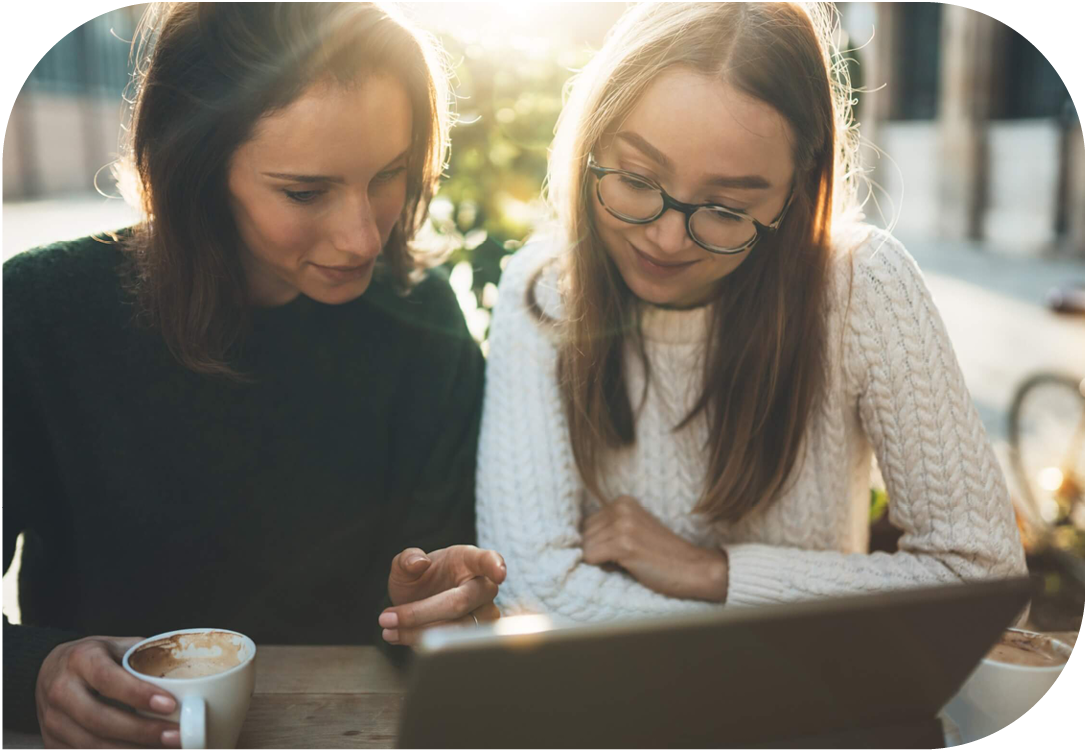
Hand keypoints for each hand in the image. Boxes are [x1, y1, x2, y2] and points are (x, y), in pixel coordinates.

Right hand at [36, 635, 179, 748]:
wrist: (50, 671)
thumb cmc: (94, 657)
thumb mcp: (117, 646)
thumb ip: (144, 659)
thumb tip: (188, 676)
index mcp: (80, 660)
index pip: (109, 680)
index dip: (138, 694)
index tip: (170, 705)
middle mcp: (60, 691)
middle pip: (100, 719)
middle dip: (141, 731)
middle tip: (175, 736)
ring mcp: (52, 722)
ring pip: (92, 745)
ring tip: (165, 748)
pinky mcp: (52, 744)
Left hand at [380, 545, 506, 646]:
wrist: (417, 602)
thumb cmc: (419, 579)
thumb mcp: (405, 565)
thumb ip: (407, 558)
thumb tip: (419, 562)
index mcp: (470, 560)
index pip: (487, 560)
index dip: (494, 565)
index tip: (499, 572)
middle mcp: (482, 587)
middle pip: (460, 602)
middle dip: (420, 613)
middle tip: (386, 617)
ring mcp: (483, 614)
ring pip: (458, 629)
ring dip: (419, 632)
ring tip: (389, 629)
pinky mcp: (475, 638)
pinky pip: (453, 645)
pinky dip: (422, 643)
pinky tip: (399, 636)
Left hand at [582, 496, 728, 601]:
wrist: (693, 568)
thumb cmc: (662, 555)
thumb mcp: (635, 530)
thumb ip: (610, 528)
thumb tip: (575, 542)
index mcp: (622, 501)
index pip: (587, 524)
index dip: (598, 543)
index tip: (616, 552)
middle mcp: (621, 507)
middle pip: (583, 535)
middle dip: (596, 552)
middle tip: (622, 561)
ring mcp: (622, 524)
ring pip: (585, 548)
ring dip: (600, 562)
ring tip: (626, 564)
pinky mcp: (624, 544)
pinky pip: (591, 558)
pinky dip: (601, 568)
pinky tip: (624, 568)